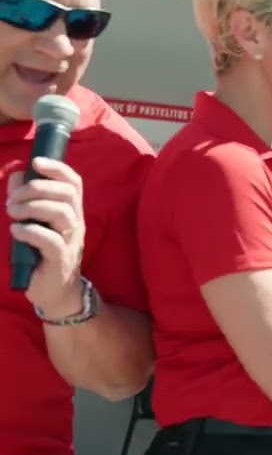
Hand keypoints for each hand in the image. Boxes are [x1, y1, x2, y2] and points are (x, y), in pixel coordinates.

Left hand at [7, 159, 85, 316]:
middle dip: (37, 188)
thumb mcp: (34, 223)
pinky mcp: (60, 259)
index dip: (57, 168)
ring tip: (12, 213)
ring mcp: (70, 241)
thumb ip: (26, 199)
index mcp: (71, 211)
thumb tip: (16, 176)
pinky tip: (16, 231)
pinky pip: (50, 240)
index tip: (36, 162)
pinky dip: (30, 231)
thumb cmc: (42, 255)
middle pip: (67, 194)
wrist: (56, 292)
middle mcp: (75, 223)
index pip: (73, 183)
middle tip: (14, 198)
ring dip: (32, 208)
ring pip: (61, 213)